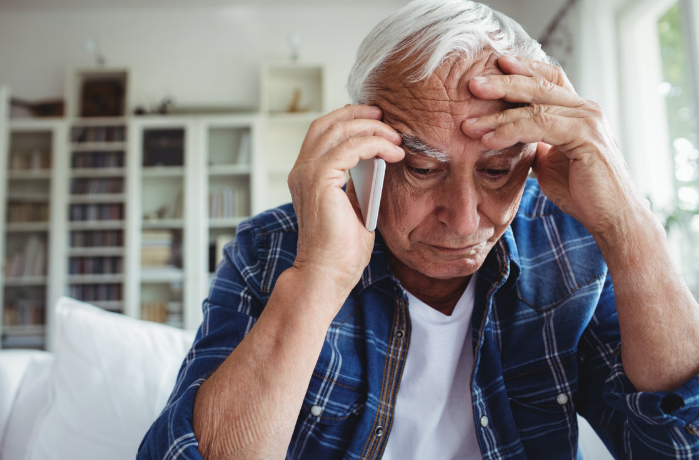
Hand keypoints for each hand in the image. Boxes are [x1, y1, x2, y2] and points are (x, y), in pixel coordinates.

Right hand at [288, 105, 403, 302]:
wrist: (327, 274)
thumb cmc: (341, 249)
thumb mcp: (352, 206)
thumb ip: (357, 182)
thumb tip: (376, 161)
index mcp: (306, 175)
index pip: (323, 132)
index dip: (348, 119)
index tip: (377, 120)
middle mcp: (301, 170)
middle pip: (328, 123)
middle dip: (359, 114)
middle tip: (386, 116)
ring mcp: (307, 173)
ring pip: (341, 130)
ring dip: (373, 129)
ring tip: (396, 138)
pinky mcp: (320, 179)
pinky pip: (351, 147)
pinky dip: (375, 144)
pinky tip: (393, 153)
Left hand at [461, 56, 647, 242]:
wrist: (610, 217)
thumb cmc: (582, 192)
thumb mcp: (549, 161)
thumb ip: (533, 143)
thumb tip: (506, 136)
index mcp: (578, 111)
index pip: (548, 79)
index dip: (523, 69)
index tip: (494, 65)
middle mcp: (586, 110)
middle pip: (539, 85)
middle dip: (502, 83)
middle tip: (471, 84)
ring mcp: (588, 121)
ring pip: (536, 107)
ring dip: (498, 116)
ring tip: (469, 125)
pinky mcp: (586, 137)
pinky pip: (541, 126)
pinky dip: (511, 131)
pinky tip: (489, 140)